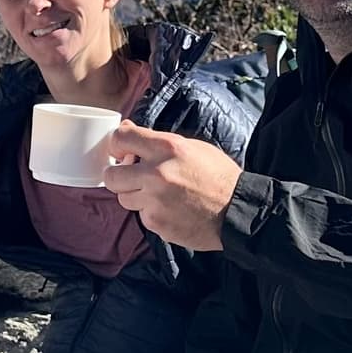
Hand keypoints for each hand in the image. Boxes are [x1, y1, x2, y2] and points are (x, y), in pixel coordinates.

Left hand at [101, 122, 242, 250]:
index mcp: (167, 148)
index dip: (117, 144)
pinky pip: (142, 216)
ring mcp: (155, 201)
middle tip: (129, 176)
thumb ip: (156, 140)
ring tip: (158, 194)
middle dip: (117, 175)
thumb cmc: (218, 176)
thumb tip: (125, 128)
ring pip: (123, 199)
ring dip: (135, 196)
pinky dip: (152, 213)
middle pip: (111, 175)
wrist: (239, 211)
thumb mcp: (192, 147)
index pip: (121, 138)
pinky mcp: (157, 224)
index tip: (121, 150)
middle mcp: (157, 174)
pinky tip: (172, 209)